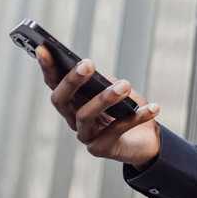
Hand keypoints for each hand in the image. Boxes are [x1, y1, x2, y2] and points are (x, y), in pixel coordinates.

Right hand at [37, 45, 160, 168]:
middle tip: (88, 64)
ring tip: (124, 85)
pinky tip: (153, 107)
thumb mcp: (117, 89)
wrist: (147, 139)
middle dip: (72, 81)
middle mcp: (73, 119)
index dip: (47, 67)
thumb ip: (104, 81)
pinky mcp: (101, 149)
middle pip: (62, 100)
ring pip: (85, 116)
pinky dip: (137, 117)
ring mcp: (85, 136)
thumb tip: (96, 73)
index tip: (43, 48)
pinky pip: (117, 130)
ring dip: (105, 98)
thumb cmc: (128, 109)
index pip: (54, 83)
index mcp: (73, 101)